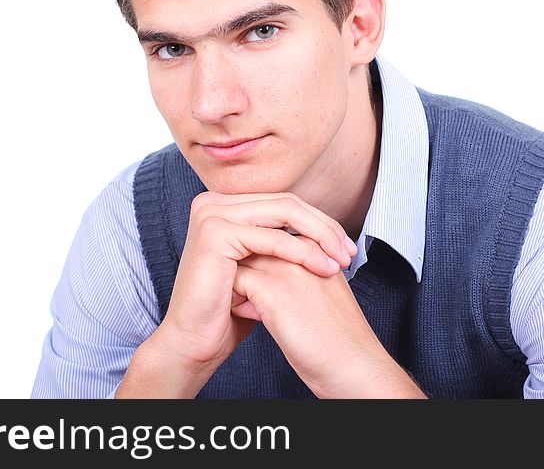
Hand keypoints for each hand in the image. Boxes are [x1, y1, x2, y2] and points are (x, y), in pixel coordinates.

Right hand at [125, 191, 356, 395]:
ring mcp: (211, 214)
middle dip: (324, 227)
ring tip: (340, 261)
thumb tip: (327, 230)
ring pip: (283, 213)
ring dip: (319, 236)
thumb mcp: (262, 267)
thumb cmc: (228, 309)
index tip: (345, 245)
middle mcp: (213, 202)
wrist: (194, 341)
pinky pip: (269, 238)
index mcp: (224, 205)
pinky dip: (300, 251)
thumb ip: (283, 242)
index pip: (283, 202)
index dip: (319, 221)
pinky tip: (322, 267)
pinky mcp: (214, 233)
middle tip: (349, 252)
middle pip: (286, 203)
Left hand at [231, 254, 426, 397]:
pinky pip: (236, 280)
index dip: (263, 261)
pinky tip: (250, 317)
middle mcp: (302, 250)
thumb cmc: (339, 336)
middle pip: (256, 242)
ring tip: (250, 306)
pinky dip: (236, 299)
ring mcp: (287, 266)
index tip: (265, 289)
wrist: (354, 364)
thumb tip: (264, 276)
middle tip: (250, 296)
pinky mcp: (272, 288)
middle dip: (247, 267)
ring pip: (242, 258)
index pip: (274, 236)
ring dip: (239, 282)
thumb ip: (300, 275)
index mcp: (318, 247)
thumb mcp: (322, 293)